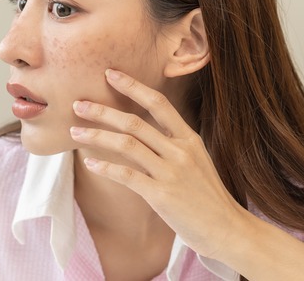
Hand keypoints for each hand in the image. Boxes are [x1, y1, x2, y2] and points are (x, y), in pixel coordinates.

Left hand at [69, 68, 247, 259]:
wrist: (228, 230)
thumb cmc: (208, 197)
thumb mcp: (197, 162)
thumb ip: (173, 145)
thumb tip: (144, 133)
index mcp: (189, 139)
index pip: (159, 103)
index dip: (133, 86)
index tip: (110, 74)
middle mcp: (180, 151)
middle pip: (135, 122)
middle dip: (102, 111)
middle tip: (78, 104)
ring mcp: (171, 172)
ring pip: (127, 144)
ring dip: (96, 136)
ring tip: (75, 132)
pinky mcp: (162, 195)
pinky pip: (127, 175)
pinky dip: (105, 167)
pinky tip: (90, 163)